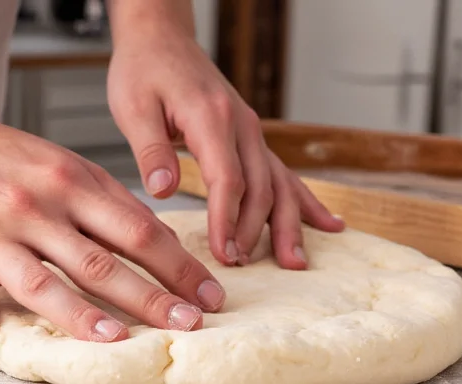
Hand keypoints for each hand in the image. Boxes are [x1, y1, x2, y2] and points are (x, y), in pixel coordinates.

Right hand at [0, 98, 227, 340]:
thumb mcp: (51, 159)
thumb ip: (97, 197)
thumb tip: (151, 235)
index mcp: (66, 181)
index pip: (137, 229)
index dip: (178, 265)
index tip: (209, 294)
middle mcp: (32, 207)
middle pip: (102, 261)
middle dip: (153, 297)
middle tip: (190, 326)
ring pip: (43, 284)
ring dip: (83, 316)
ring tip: (120, 340)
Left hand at [107, 24, 344, 268]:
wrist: (161, 39)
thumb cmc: (144, 71)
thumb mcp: (134, 106)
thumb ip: (150, 149)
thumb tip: (162, 189)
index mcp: (212, 118)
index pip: (228, 179)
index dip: (228, 221)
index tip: (224, 254)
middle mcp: (242, 125)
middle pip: (260, 187)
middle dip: (255, 231)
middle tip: (242, 266)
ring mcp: (251, 132)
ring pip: (280, 183)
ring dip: (288, 224)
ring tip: (295, 262)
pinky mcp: (250, 138)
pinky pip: (283, 173)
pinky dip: (305, 201)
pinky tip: (328, 224)